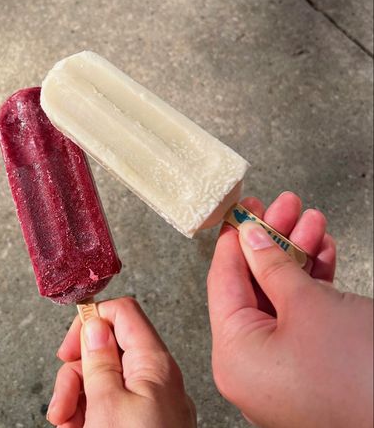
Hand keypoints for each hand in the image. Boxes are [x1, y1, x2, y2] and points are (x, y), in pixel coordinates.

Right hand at [46, 297, 196, 427]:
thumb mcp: (107, 406)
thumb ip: (99, 360)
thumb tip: (94, 324)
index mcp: (154, 364)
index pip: (124, 313)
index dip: (92, 321)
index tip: (69, 348)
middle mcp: (156, 379)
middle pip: (108, 350)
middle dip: (77, 373)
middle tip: (63, 403)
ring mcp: (151, 404)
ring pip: (105, 380)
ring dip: (77, 398)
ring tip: (67, 425)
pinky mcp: (144, 425)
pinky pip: (113, 406)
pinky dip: (90, 415)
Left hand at [207, 191, 372, 427]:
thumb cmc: (355, 372)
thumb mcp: (307, 303)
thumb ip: (271, 265)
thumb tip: (249, 237)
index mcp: (233, 355)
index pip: (222, 281)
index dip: (234, 239)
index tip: (245, 209)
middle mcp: (248, 367)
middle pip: (253, 285)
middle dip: (274, 240)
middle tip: (285, 206)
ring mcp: (279, 369)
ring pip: (280, 297)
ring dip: (297, 256)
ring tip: (311, 220)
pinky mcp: (307, 368)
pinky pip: (300, 318)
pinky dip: (311, 284)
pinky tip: (323, 251)